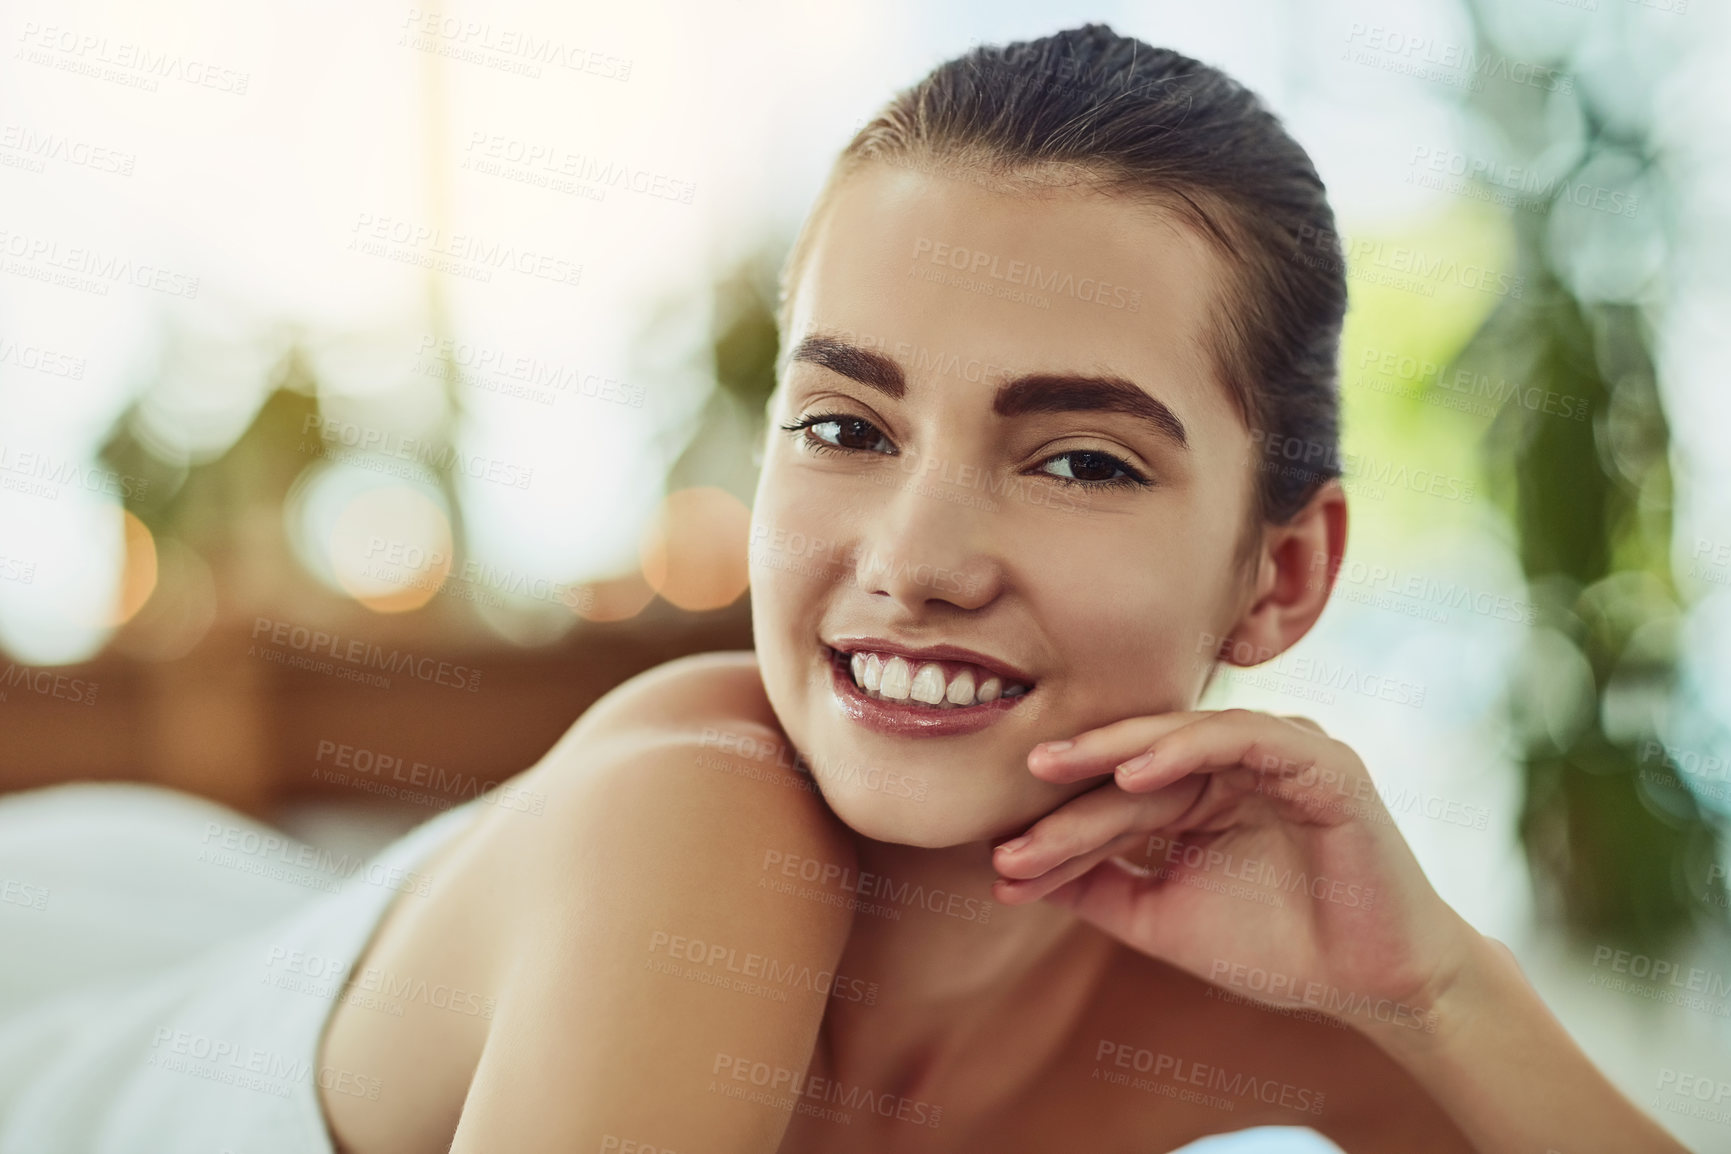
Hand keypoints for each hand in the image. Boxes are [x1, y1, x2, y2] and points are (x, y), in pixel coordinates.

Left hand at [990, 708, 1479, 1041]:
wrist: (1372, 986)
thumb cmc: (1275, 948)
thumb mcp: (1163, 916)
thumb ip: (1099, 888)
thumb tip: (1014, 873)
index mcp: (1199, 792)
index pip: (1115, 798)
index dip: (1058, 825)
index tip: (998, 858)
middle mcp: (1233, 763)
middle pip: (1138, 761)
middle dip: (1073, 776)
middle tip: (1012, 780)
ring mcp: (1276, 753)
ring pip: (1181, 739)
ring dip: (1115, 754)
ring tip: (1054, 768)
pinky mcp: (1318, 759)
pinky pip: (1242, 738)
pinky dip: (1186, 748)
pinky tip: (1135, 774)